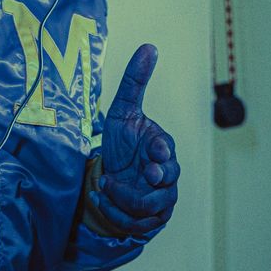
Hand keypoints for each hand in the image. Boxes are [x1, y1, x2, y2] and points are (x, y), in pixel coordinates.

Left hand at [91, 43, 178, 233]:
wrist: (111, 174)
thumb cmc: (122, 142)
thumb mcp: (123, 110)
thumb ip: (135, 80)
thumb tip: (149, 46)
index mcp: (161, 147)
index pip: (167, 150)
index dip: (161, 150)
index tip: (152, 150)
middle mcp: (166, 173)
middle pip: (168, 181)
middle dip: (153, 180)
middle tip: (139, 174)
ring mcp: (160, 198)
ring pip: (153, 206)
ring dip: (126, 199)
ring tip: (104, 187)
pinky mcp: (150, 219)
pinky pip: (141, 224)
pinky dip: (119, 215)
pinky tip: (101, 200)